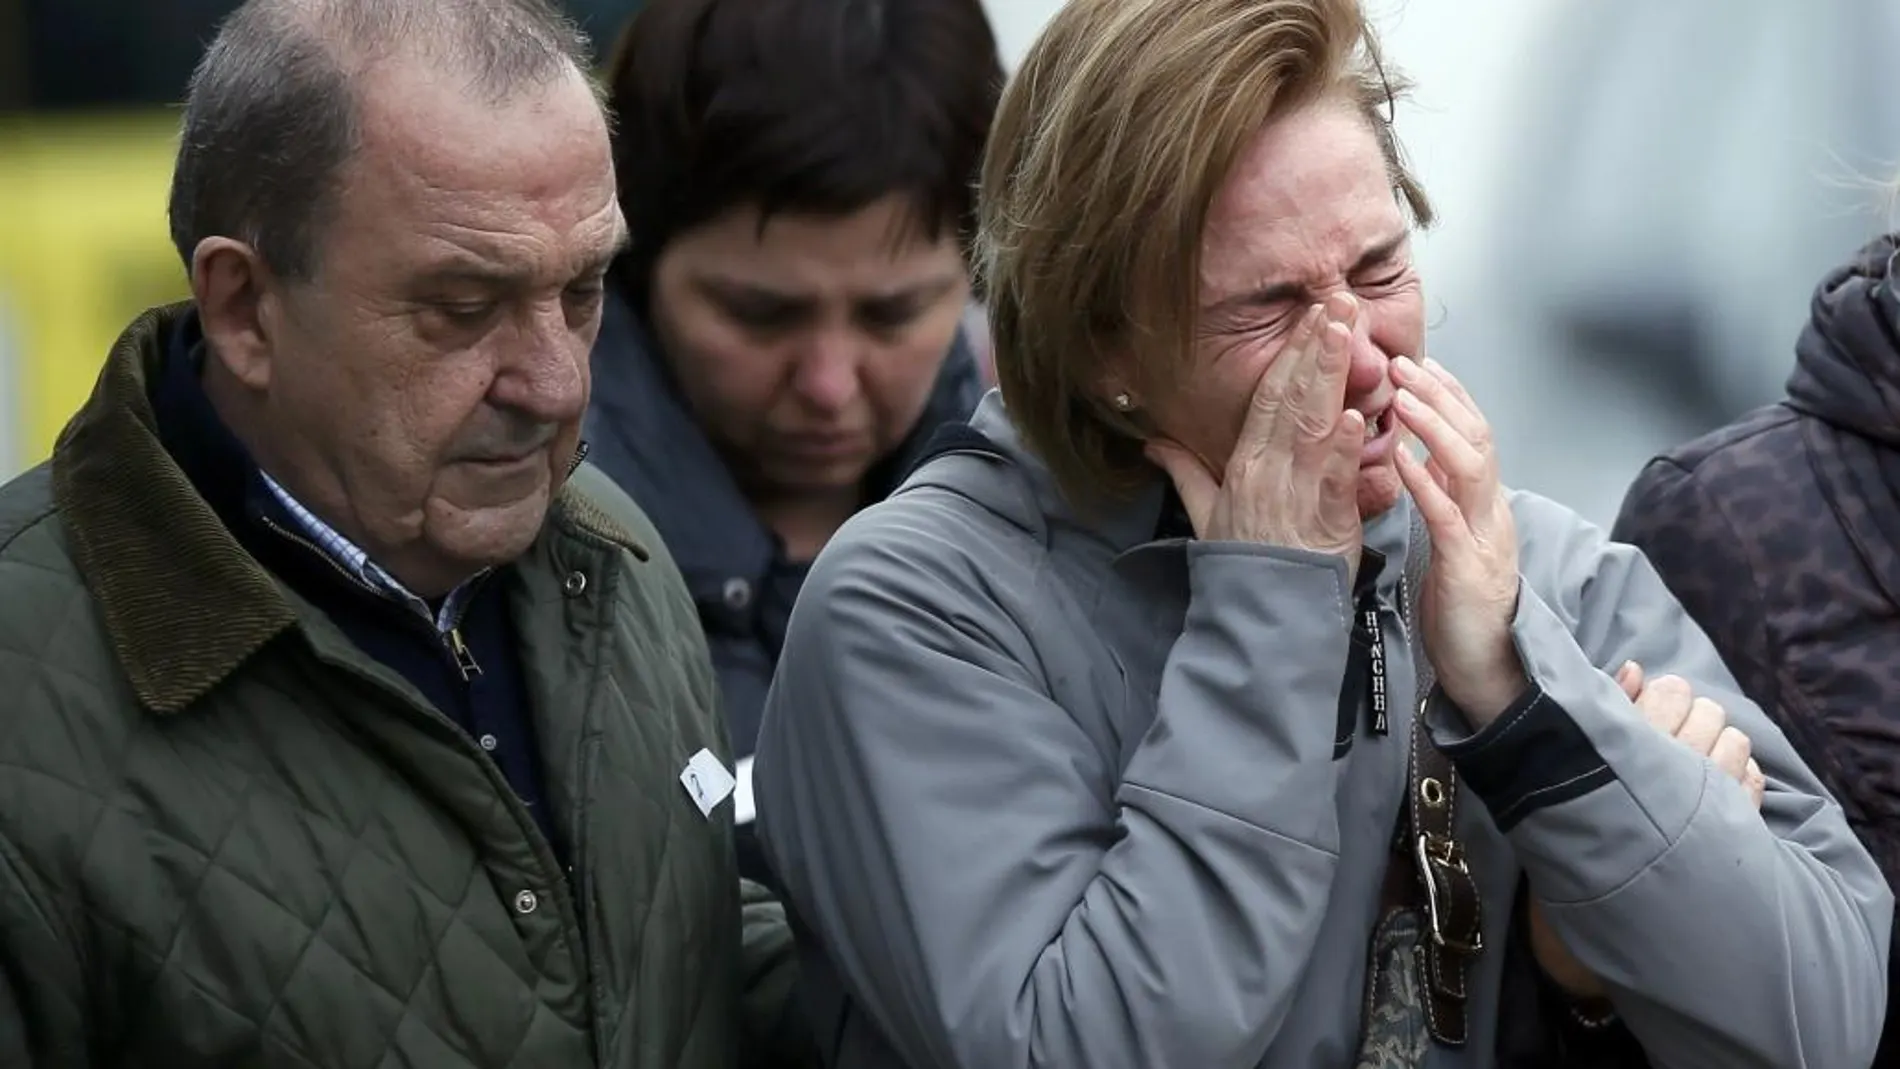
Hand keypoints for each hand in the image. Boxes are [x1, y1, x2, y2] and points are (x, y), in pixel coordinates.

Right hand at [1147, 293, 1366, 577]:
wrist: (1260, 615)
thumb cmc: (1242, 566)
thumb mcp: (1206, 514)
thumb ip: (1184, 472)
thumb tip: (1155, 443)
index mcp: (1243, 463)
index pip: (1268, 396)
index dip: (1290, 354)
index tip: (1311, 316)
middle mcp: (1267, 470)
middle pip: (1291, 397)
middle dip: (1314, 346)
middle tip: (1337, 302)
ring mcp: (1293, 493)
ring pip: (1312, 424)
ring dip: (1329, 375)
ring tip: (1345, 332)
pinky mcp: (1323, 521)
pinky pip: (1332, 477)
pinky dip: (1343, 445)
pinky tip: (1355, 412)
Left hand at [1390, 356, 1525, 723]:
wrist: (1487, 669)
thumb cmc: (1460, 607)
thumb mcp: (1451, 539)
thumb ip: (1443, 496)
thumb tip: (1421, 454)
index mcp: (1485, 503)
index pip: (1474, 432)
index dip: (1449, 394)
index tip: (1419, 362)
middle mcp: (1493, 510)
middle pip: (1476, 435)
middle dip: (1440, 394)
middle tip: (1401, 362)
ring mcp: (1485, 536)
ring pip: (1469, 464)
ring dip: (1433, 426)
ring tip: (1399, 397)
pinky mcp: (1468, 566)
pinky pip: (1447, 514)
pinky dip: (1423, 481)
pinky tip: (1400, 458)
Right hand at [1526, 663, 1765, 1000]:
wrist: (1597, 906)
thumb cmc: (1575, 826)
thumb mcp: (1576, 764)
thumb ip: (1607, 707)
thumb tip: (1634, 667)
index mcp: (1634, 745)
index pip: (1673, 690)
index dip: (1663, 697)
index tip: (1647, 714)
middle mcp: (1677, 764)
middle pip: (1710, 711)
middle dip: (1692, 720)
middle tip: (1668, 744)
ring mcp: (1711, 796)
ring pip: (1737, 741)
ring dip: (1719, 749)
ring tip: (1692, 771)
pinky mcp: (1735, 825)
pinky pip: (1755, 778)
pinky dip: (1742, 777)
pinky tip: (1715, 793)